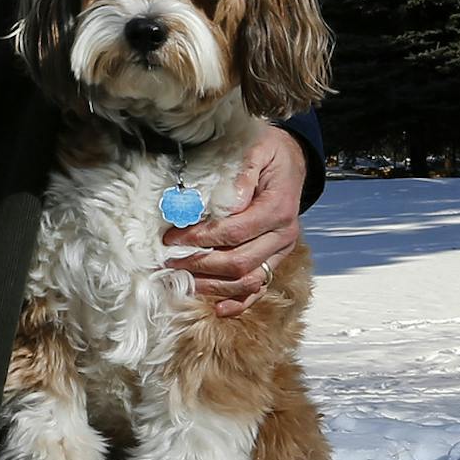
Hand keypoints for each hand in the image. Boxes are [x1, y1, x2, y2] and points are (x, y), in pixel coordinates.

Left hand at [164, 124, 305, 317]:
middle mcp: (283, 235)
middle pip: (239, 262)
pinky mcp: (275, 259)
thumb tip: (225, 201)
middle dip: (199, 264)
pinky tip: (219, 309)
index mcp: (278, 209)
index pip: (234, 232)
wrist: (291, 161)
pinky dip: (240, 301)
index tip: (170, 238)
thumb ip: (242, 173)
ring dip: (212, 285)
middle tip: (168, 261)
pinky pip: (260, 288)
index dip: (200, 238)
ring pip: (248, 280)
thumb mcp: (256, 150)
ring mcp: (280, 251)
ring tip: (181, 280)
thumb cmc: (268, 153)